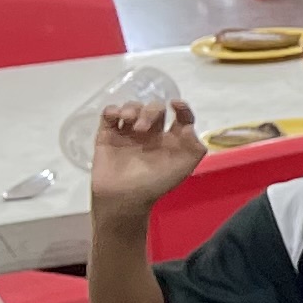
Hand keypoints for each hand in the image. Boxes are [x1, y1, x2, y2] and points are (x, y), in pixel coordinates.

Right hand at [87, 93, 204, 217]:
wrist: (124, 197)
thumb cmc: (155, 184)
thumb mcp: (184, 168)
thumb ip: (194, 148)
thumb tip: (189, 127)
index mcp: (170, 141)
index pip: (180, 117)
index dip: (181, 108)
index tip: (175, 105)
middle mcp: (151, 134)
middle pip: (154, 108)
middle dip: (150, 111)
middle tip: (142, 127)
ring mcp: (128, 133)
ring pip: (132, 107)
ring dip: (132, 108)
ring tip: (130, 123)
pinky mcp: (108, 134)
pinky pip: (109, 113)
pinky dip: (113, 110)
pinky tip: (117, 118)